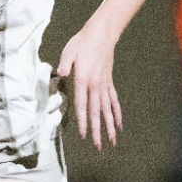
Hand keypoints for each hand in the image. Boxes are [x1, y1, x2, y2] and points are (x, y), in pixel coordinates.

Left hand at [56, 22, 123, 148]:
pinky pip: (113, 101)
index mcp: (83, 79)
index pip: (82, 104)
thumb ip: (64, 64)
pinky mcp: (108, 83)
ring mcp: (104, 85)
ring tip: (112, 141)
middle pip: (96, 112)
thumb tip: (61, 75)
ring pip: (107, 110)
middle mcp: (95, 85)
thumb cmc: (82, 43)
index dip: (83, 121)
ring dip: (109, 127)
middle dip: (97, 130)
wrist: (101, 34)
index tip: (83, 135)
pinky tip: (119, 125)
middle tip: (99, 146)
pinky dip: (117, 113)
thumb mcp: (69, 51)